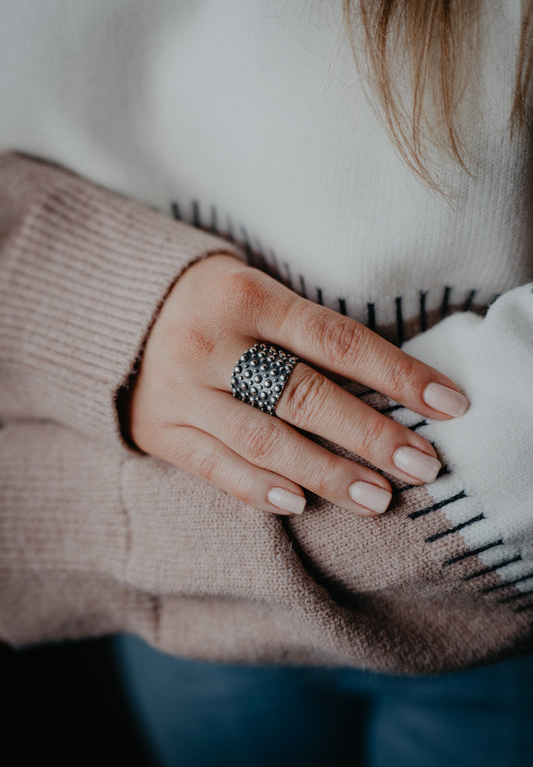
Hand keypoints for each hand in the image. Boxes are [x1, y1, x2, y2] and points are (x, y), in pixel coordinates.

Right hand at [128, 253, 468, 515]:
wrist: (124, 310)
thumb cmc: (217, 301)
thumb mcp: (262, 292)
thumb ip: (313, 334)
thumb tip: (392, 387)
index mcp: (247, 297)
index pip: (337, 341)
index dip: (397, 374)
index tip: (449, 405)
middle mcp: (210, 344)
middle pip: (304, 396)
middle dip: (371, 435)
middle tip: (424, 466)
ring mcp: (181, 391)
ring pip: (264, 441)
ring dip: (327, 475)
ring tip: (380, 499)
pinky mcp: (160, 428)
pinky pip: (214, 467)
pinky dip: (260, 489)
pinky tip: (301, 504)